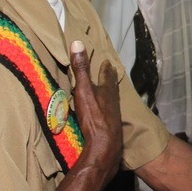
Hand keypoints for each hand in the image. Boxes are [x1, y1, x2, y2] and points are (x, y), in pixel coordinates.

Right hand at [70, 40, 122, 185]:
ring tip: (109, 93)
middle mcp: (113, 104)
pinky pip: (110, 117)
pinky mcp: (112, 131)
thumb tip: (77, 42)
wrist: (105, 148)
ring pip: (113, 103)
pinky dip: (108, 112)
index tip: (108, 62)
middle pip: (113, 89)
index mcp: (107, 93)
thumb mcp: (84, 91)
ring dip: (110, 96)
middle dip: (111, 81)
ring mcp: (114, 118)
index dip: (107, 69)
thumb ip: (81, 69)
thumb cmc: (94, 118)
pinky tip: (106, 118)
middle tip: (112, 73)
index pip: (108, 76)